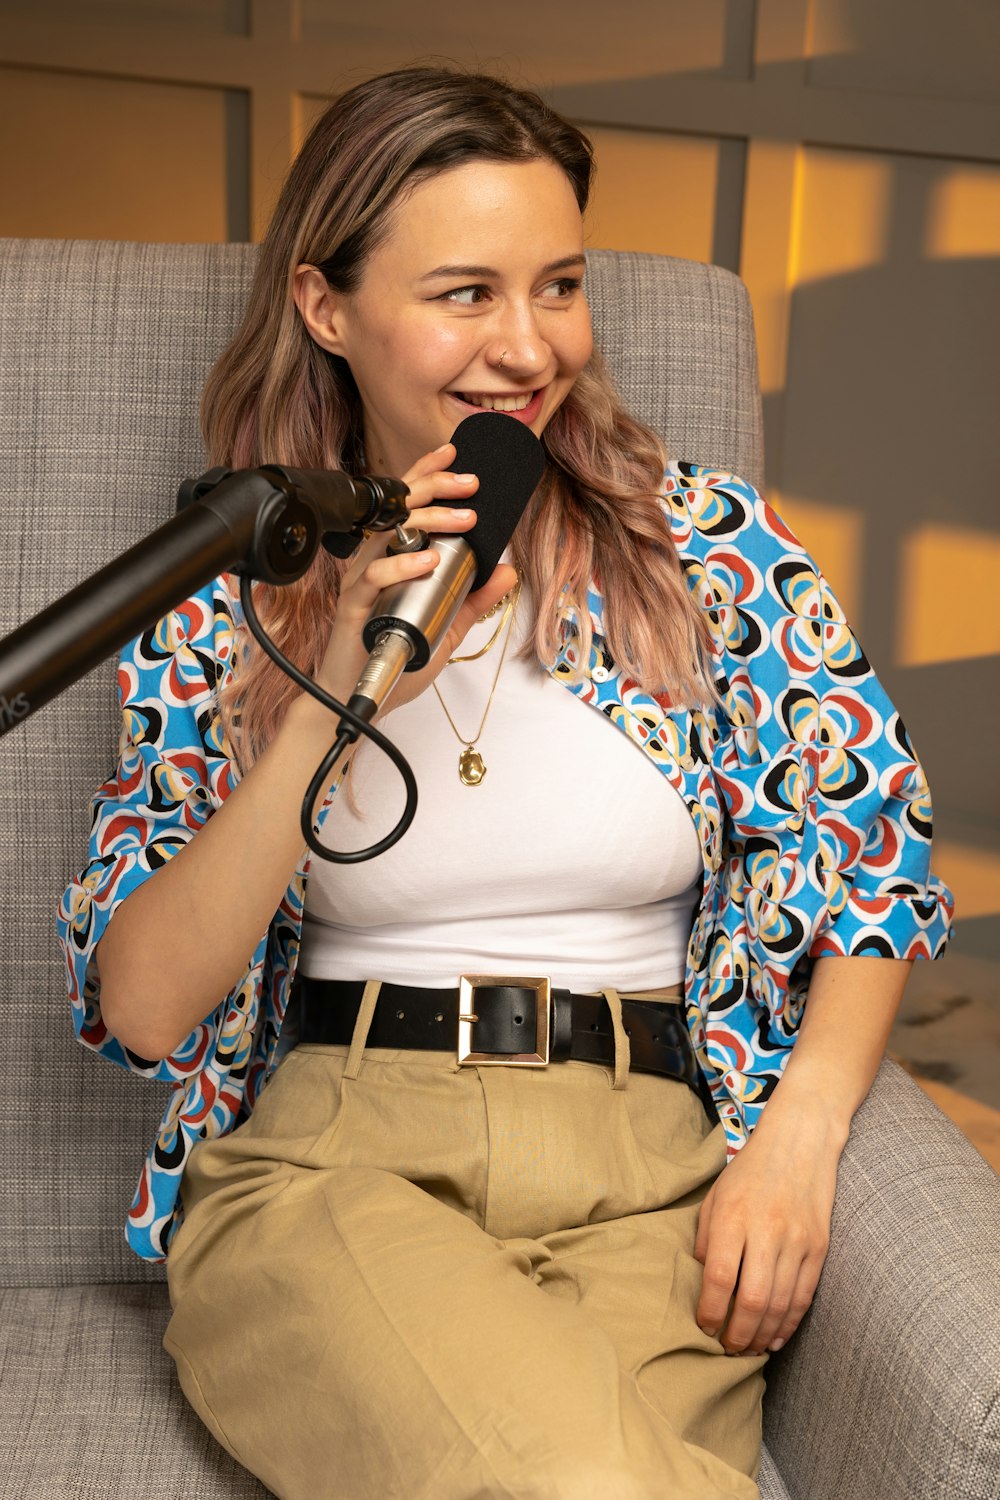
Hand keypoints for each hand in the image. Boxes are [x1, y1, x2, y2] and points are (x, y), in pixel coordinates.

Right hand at [314, 442, 517, 712]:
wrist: (357, 696)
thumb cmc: (393, 656)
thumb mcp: (447, 624)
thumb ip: (474, 597)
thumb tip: (507, 569)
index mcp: (390, 556)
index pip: (405, 504)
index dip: (426, 473)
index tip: (453, 452)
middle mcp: (373, 560)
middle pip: (399, 508)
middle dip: (435, 487)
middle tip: (471, 483)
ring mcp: (361, 581)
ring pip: (389, 534)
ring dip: (428, 521)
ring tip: (463, 518)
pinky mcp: (353, 607)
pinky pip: (374, 577)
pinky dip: (402, 566)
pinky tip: (427, 561)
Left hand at [693, 1116, 840, 1354]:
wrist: (801, 1142)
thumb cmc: (751, 1170)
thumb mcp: (716, 1196)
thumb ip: (707, 1239)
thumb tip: (703, 1283)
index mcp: (733, 1215)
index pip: (720, 1277)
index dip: (710, 1311)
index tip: (703, 1326)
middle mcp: (766, 1230)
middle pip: (751, 1299)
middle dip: (737, 1334)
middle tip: (727, 1350)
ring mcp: (797, 1240)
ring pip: (780, 1304)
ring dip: (763, 1335)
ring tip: (749, 1349)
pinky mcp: (819, 1247)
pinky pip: (804, 1296)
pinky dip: (789, 1323)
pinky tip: (775, 1337)